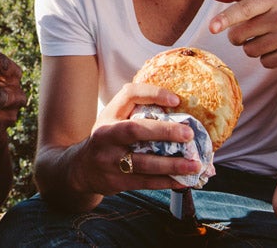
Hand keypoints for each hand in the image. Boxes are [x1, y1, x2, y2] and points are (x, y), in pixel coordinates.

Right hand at [72, 83, 201, 195]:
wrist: (81, 169)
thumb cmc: (108, 139)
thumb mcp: (114, 119)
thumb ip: (137, 112)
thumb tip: (178, 108)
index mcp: (109, 114)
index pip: (129, 95)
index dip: (153, 94)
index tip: (176, 100)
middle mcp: (106, 135)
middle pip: (134, 130)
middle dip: (164, 131)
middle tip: (189, 134)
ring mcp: (110, 160)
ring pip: (144, 162)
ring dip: (172, 164)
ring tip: (195, 163)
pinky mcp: (116, 181)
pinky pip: (146, 182)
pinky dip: (167, 181)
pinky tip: (184, 180)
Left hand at [208, 0, 276, 68]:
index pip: (244, 9)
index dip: (226, 18)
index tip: (212, 28)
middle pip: (240, 36)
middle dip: (238, 38)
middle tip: (249, 33)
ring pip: (251, 51)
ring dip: (254, 49)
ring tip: (269, 39)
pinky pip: (266, 62)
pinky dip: (268, 59)